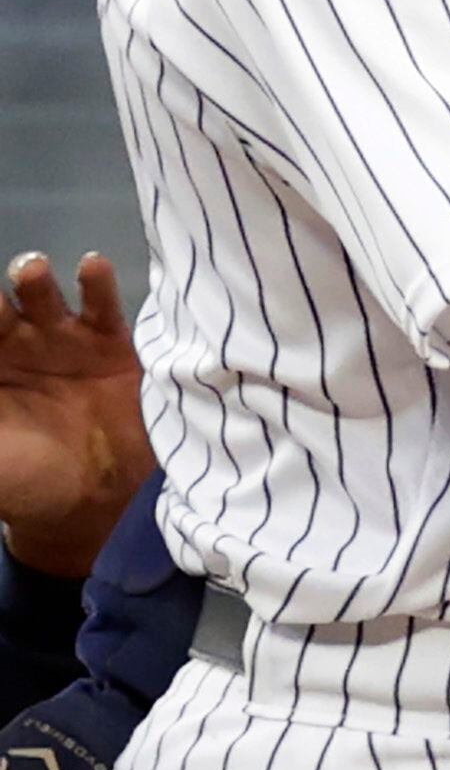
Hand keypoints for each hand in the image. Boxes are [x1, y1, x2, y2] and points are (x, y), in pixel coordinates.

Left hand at [0, 252, 154, 580]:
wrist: (95, 504)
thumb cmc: (24, 483)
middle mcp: (17, 346)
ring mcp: (64, 341)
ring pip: (42, 299)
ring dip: (34, 280)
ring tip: (32, 270)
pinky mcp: (111, 344)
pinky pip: (102, 308)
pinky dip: (98, 284)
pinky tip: (92, 266)